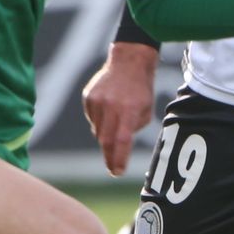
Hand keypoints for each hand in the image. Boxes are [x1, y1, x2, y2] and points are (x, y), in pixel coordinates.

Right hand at [81, 42, 159, 175]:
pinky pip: (92, 119)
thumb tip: (119, 147)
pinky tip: (109, 111)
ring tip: (116, 125)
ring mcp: (97, 101)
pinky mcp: (88, 97)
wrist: (129, 61)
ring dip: (106, 136)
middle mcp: (111, 106)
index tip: (117, 172)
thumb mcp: (145, 111)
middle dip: (109, 157)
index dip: (118, 159)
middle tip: (113, 168)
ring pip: (98, 131)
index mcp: (129, 109)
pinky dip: (100, 122)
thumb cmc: (141, 90)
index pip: (121, 141)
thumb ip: (133, 129)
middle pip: (106, 140)